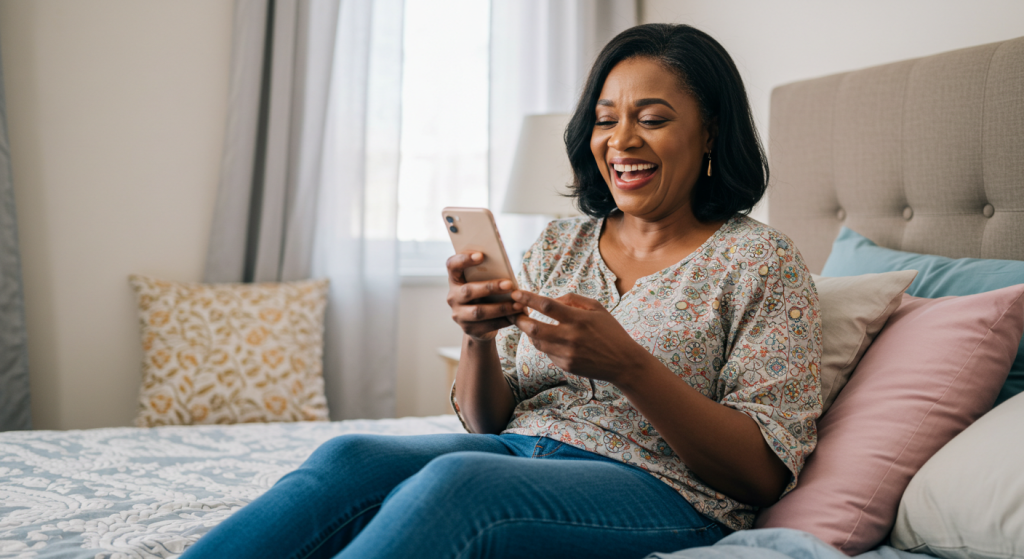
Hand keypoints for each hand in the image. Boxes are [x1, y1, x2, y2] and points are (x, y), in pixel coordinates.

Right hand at [446, 252, 521, 341]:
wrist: (479, 324)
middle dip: (490, 287)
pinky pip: (487, 325)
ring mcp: (458, 315)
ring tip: (519, 304)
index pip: (452, 266)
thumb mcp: (483, 283)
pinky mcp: (468, 329)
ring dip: (501, 307)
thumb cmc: (485, 296)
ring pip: (479, 311)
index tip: (481, 255)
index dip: (463, 259)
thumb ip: (489, 276)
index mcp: (455, 280)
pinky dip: (504, 320)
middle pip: (468, 290)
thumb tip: (508, 272)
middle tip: (509, 284)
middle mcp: (452, 297)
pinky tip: (516, 316)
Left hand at [511, 291, 650, 383]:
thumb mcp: (597, 308)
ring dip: (529, 333)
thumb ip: (574, 299)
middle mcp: (571, 337)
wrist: (623, 362)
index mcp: (578, 319)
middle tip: (513, 313)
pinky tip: (550, 340)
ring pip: (537, 343)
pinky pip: (548, 353)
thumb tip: (553, 299)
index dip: (527, 298)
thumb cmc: (610, 331)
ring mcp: (567, 354)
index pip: (546, 306)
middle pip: (534, 328)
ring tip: (529, 325)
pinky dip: (545, 345)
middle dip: (519, 320)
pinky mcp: (566, 366)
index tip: (515, 293)